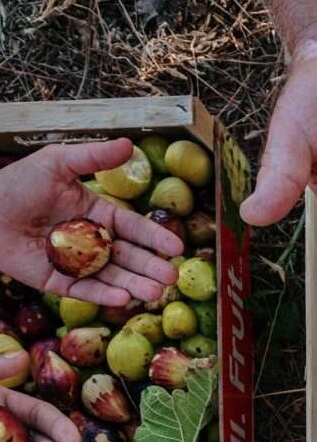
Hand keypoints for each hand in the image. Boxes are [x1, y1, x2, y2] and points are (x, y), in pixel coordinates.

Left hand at [0, 140, 182, 304]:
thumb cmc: (16, 183)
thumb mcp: (57, 163)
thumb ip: (94, 157)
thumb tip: (130, 144)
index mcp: (98, 214)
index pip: (133, 229)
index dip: (155, 238)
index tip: (176, 248)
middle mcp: (93, 242)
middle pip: (129, 257)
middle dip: (151, 268)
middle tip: (171, 276)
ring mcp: (78, 264)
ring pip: (112, 278)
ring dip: (134, 285)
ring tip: (153, 292)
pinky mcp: (59, 282)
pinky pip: (84, 291)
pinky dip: (103, 295)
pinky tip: (122, 297)